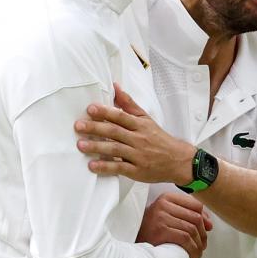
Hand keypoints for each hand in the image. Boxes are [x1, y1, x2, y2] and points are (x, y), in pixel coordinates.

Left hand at [74, 84, 195, 185]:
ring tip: (80, 145)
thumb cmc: (158, 138)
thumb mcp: (146, 118)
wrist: (178, 160)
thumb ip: (129, 104)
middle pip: (115, 132)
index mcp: (140, 125)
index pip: (121, 116)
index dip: (105, 112)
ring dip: (97, 147)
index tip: (90, 109)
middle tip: (78, 126)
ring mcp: (138, 155)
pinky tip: (92, 165)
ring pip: (115, 149)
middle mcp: (139, 139)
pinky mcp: (137, 171)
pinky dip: (106, 167)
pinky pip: (120, 168)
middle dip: (96, 128)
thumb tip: (115, 86)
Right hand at [137, 191, 212, 257]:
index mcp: (167, 197)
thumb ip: (187, 215)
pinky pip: (185, 238)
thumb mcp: (167, 216)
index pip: (195, 205)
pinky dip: (192, 248)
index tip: (207, 229)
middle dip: (203, 233)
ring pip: (191, 229)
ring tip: (199, 251)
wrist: (133, 245)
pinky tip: (193, 255)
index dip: (205, 218)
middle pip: (195, 217)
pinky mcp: (161, 230)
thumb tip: (210, 224)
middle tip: (203, 244)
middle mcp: (163, 204)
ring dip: (199, 243)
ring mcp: (161, 217)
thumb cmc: (152, 231)